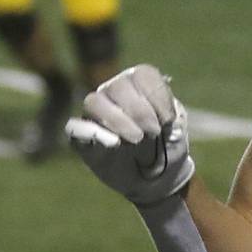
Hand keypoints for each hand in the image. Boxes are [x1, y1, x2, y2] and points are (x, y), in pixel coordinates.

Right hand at [67, 64, 194, 206]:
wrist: (156, 177)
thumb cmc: (166, 145)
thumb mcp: (177, 129)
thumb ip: (171, 119)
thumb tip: (158, 120)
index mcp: (139, 85)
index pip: (142, 74)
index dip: (157, 94)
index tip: (169, 119)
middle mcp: (113, 93)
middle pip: (117, 86)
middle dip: (140, 110)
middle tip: (154, 132)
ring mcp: (95, 115)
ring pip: (93, 102)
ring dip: (118, 119)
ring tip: (138, 139)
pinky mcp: (82, 139)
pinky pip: (74, 127)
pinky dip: (90, 132)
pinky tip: (113, 143)